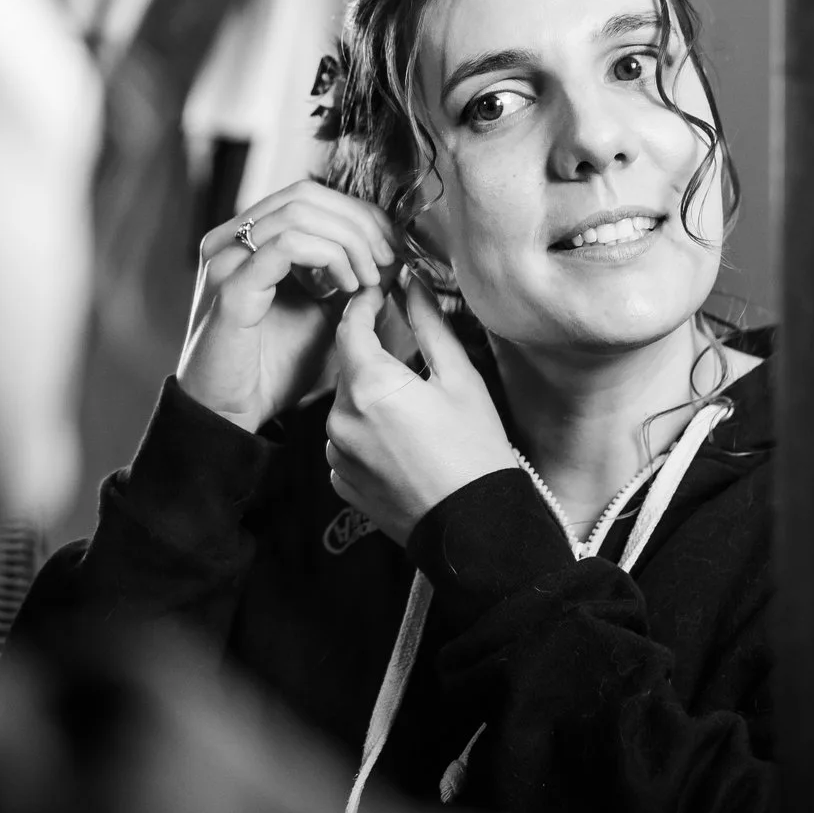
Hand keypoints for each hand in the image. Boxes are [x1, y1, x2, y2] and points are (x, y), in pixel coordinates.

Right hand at [178, 181, 397, 431]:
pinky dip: (330, 258)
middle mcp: (229, 239)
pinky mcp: (231, 286)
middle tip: (388, 260)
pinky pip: (288, 246)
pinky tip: (347, 288)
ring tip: (368, 280)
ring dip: (349, 241)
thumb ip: (349, 279)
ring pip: (299, 212)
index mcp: (246, 240)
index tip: (392, 248)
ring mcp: (226, 259)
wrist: (231, 415)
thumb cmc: (271, 370)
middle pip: (305, 194)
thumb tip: (390, 254)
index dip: (358, 214)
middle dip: (359, 223)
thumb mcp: (323, 315)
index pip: (308, 196)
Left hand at [324, 275, 517, 544]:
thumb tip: (411, 284)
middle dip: (375, 360)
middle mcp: (341, 418)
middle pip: (350, 369)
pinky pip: (347, 443)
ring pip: (347, 407)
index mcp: (369, 385)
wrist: (475, 528)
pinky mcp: (341, 482)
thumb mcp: (460, 379)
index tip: (378, 293)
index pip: (349, 327)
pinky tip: (402, 446)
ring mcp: (337, 454)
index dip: (363, 304)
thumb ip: (429, 325)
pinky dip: (367, 436)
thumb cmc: (476, 452)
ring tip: (415, 418)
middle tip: (413, 369)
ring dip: (370, 401)